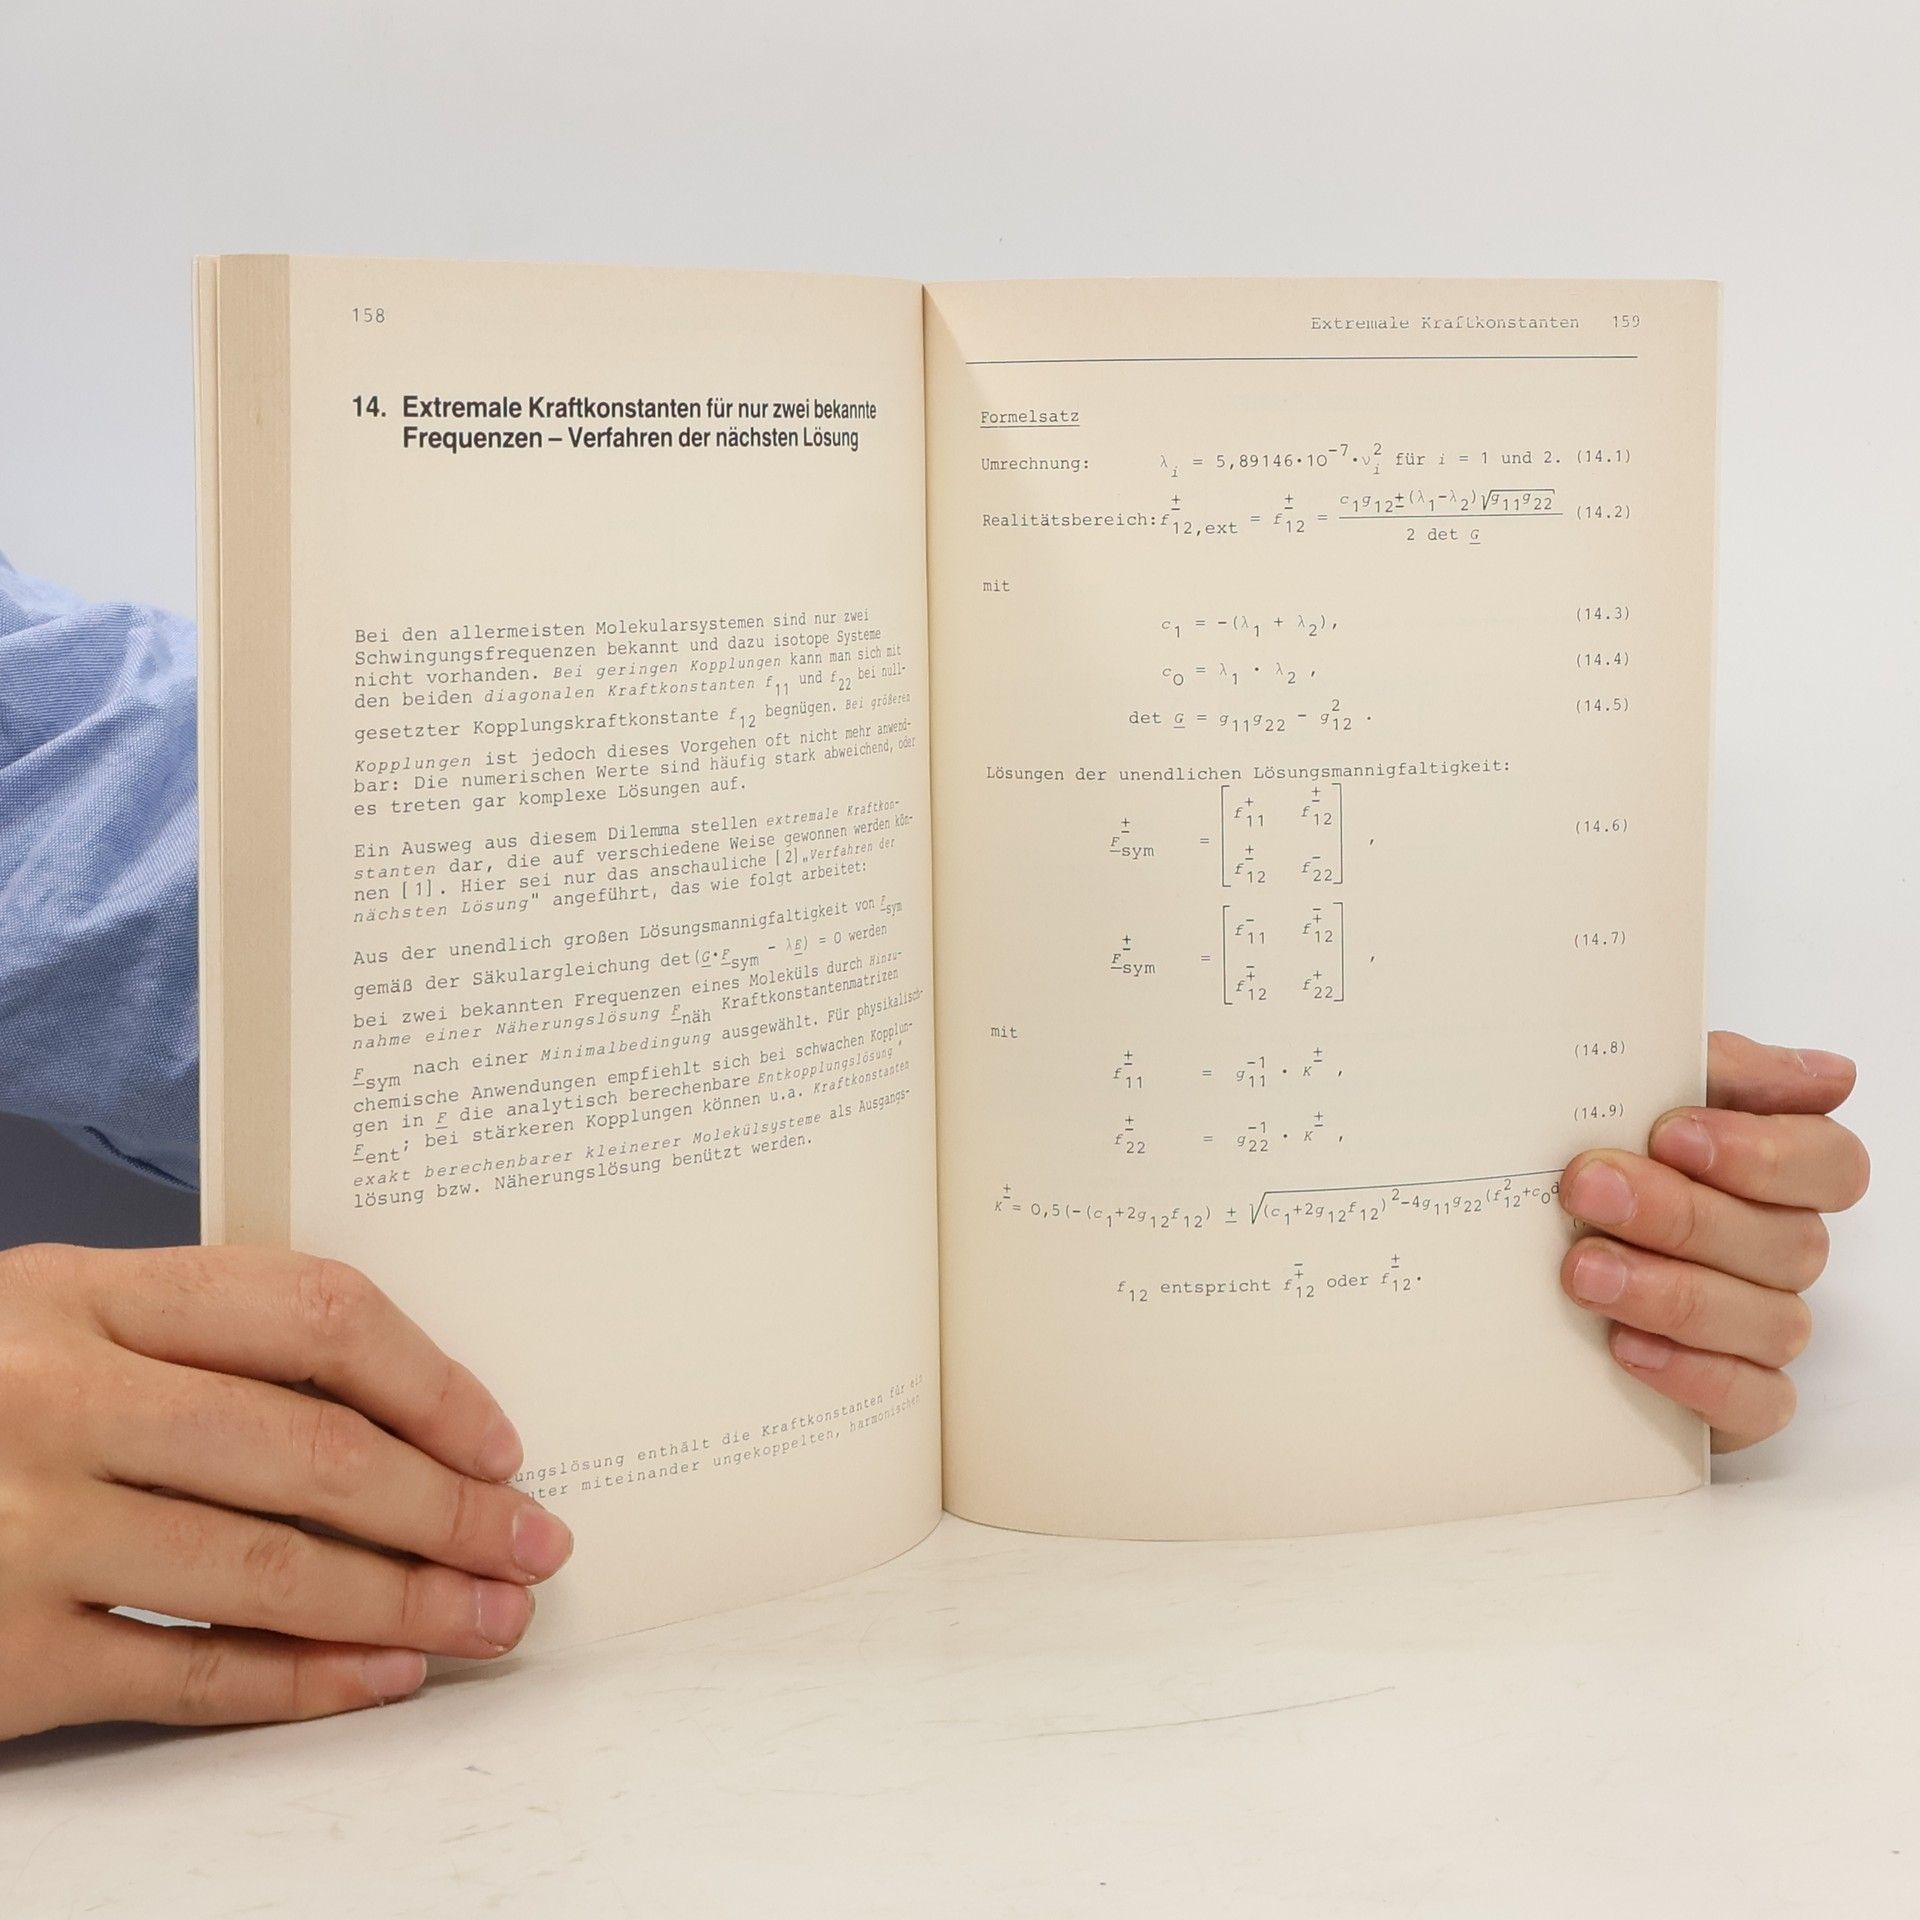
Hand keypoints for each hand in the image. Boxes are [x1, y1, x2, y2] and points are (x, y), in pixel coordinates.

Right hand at [0, 1243, 571, 1739]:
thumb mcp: (52, 1326)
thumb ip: (194, 1344)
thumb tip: (401, 1412)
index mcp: (82, 1295)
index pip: (311, 1313)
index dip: (430, 1380)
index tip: (500, 1442)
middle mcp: (55, 1399)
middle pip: (312, 1450)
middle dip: (448, 1511)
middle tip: (533, 1547)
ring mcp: (21, 1529)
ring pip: (269, 1569)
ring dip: (405, 1604)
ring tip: (491, 1620)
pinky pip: (187, 1674)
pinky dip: (302, 1684)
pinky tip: (380, 1679)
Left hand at [1558, 1032, 1868, 1450]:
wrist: (1516, 1257)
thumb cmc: (1595, 1156)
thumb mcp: (1633, 1092)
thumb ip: (1714, 1070)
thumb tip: (1829, 1076)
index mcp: (1778, 1171)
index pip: (1831, 1163)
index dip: (1764, 1153)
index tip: (1671, 1134)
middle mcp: (1781, 1247)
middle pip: (1789, 1241)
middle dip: (1682, 1214)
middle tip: (1589, 1189)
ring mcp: (1763, 1324)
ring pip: (1770, 1320)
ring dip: (1671, 1292)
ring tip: (1582, 1270)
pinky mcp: (1738, 1396)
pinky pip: (1755, 1400)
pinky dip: (1693, 1374)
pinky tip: (1625, 1345)